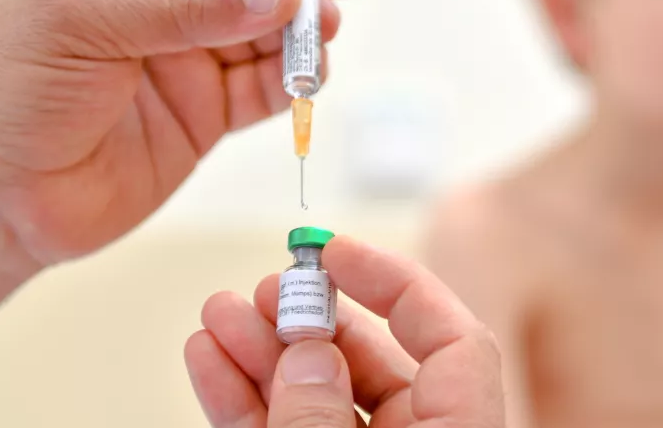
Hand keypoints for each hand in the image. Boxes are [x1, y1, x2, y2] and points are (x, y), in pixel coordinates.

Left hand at [0, 0, 361, 282]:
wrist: (2, 201)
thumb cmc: (8, 95)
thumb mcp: (84, 22)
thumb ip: (188, 4)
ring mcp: (186, 55)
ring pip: (266, 25)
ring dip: (304, 23)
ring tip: (325, 27)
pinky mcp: (205, 111)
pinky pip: (265, 86)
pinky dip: (296, 78)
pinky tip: (309, 72)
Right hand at [184, 236, 505, 427]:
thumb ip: (323, 419)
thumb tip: (309, 351)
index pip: (453, 340)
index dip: (396, 282)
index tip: (335, 250)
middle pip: (374, 361)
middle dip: (311, 316)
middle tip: (266, 288)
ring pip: (319, 395)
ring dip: (263, 353)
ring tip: (218, 314)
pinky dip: (244, 400)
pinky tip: (210, 360)